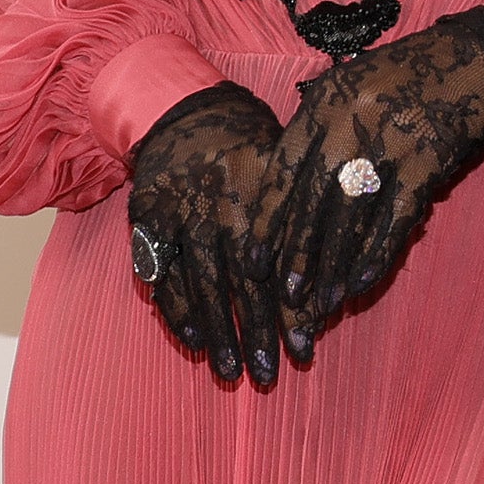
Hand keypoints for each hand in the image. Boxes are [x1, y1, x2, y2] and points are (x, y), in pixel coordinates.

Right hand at [127, 81, 285, 386]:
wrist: (184, 107)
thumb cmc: (250, 140)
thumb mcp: (285, 162)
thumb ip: (302, 215)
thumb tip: (337, 272)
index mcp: (255, 196)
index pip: (275, 267)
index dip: (288, 311)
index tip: (303, 349)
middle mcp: (216, 209)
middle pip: (237, 285)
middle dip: (253, 334)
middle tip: (266, 375)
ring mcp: (178, 216)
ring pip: (198, 286)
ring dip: (215, 333)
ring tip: (230, 370)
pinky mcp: (147, 221)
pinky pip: (159, 274)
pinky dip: (175, 310)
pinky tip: (193, 341)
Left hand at [262, 8, 483, 356]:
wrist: (474, 60)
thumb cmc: (403, 78)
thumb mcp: (349, 89)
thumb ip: (316, 132)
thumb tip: (279, 198)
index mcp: (325, 102)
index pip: (284, 170)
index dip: (267, 219)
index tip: (251, 261)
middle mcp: (353, 121)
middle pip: (315, 200)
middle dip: (298, 254)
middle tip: (286, 297)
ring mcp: (392, 140)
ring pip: (353, 214)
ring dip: (335, 265)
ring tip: (322, 303)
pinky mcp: (429, 160)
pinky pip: (398, 217)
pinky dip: (379, 253)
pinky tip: (363, 283)